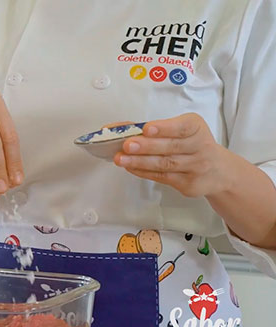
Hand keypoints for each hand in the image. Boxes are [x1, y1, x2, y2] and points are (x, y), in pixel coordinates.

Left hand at [113, 113, 237, 197]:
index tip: (147, 128)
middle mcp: (200, 146)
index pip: (182, 127)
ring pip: (165, 164)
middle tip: (127, 145)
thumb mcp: (182, 129)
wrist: (219, 171)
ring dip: (140, 161)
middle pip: (171, 147)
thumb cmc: (193, 145)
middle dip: (146, 146)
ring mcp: (196, 167)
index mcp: (196, 128)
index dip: (164, 128)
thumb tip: (121, 128)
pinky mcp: (189, 184)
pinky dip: (144, 172)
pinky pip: (163, 177)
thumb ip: (155, 128)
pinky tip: (130, 167)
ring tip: (121, 159)